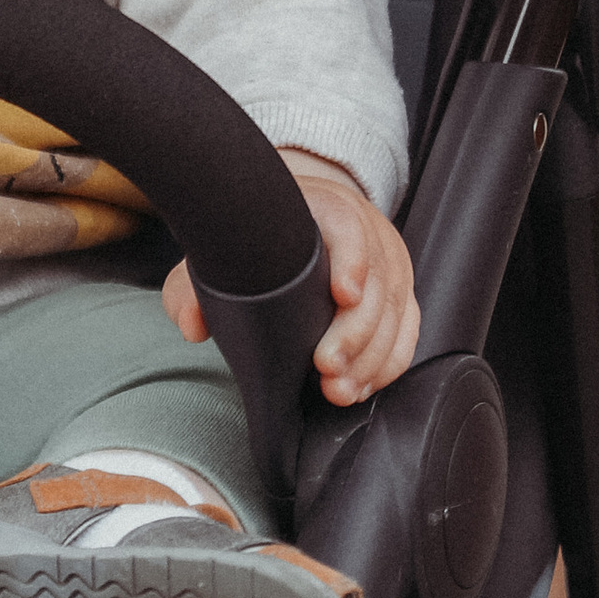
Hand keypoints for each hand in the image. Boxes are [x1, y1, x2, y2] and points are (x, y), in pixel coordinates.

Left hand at [158, 158, 420, 409]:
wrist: (303, 218)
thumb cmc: (262, 238)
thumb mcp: (223, 248)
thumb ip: (193, 283)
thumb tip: (192, 325)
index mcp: (326, 207)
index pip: (349, 226)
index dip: (352, 259)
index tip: (344, 294)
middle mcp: (369, 231)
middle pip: (378, 280)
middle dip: (356, 332)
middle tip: (327, 368)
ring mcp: (390, 263)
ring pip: (396, 311)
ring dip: (371, 358)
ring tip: (339, 390)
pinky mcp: (401, 293)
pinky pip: (406, 332)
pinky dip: (387, 364)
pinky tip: (361, 386)